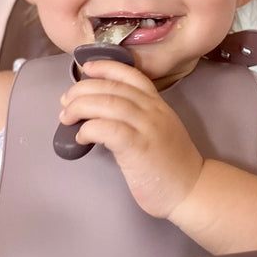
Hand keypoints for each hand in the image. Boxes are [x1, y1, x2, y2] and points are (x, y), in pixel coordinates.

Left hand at [59, 59, 203, 218]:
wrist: (191, 190)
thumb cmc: (170, 164)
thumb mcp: (157, 130)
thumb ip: (136, 117)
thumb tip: (100, 113)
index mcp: (157, 103)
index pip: (131, 74)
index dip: (105, 66)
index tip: (86, 67)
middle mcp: (153, 110)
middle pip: (112, 86)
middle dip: (82, 89)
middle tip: (66, 101)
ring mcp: (147, 127)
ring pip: (108, 103)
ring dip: (80, 107)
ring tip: (66, 117)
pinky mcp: (139, 147)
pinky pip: (108, 129)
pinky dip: (89, 129)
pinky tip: (81, 137)